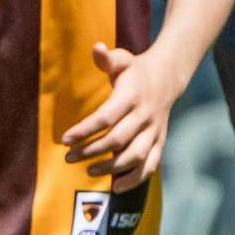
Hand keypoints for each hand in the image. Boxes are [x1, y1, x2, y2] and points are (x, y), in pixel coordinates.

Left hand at [59, 39, 185, 188]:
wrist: (168, 78)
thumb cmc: (135, 70)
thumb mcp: (122, 60)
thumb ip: (107, 58)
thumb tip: (96, 48)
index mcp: (132, 96)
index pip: (106, 117)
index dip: (85, 130)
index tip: (65, 140)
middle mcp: (145, 116)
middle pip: (118, 139)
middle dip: (92, 150)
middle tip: (70, 158)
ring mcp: (154, 131)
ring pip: (135, 155)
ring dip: (112, 167)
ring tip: (89, 170)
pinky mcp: (160, 142)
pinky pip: (150, 165)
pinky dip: (135, 179)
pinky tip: (116, 186)